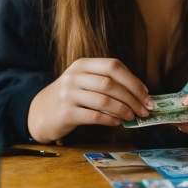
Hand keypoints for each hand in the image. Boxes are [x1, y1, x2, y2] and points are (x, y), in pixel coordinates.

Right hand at [27, 58, 154, 143]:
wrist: (40, 112)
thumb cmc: (71, 97)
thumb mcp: (84, 82)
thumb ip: (107, 83)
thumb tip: (140, 96)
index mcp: (83, 64)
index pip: (114, 66)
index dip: (133, 81)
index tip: (147, 95)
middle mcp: (74, 76)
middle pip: (111, 83)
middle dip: (133, 98)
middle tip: (145, 110)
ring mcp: (68, 94)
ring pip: (104, 99)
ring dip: (124, 110)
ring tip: (133, 117)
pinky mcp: (65, 113)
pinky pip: (94, 116)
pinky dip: (109, 119)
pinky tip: (117, 122)